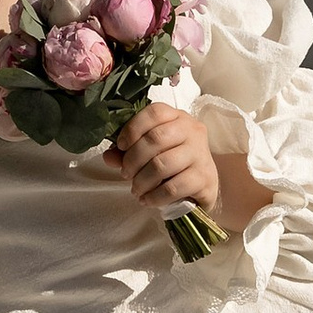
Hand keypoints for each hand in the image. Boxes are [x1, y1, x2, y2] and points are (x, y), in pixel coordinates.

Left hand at [105, 102, 265, 231]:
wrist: (202, 185)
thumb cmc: (172, 163)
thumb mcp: (150, 152)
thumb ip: (127, 151)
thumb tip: (108, 156)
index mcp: (177, 117)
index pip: (155, 112)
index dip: (133, 128)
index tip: (120, 146)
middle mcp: (192, 131)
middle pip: (156, 139)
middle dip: (133, 159)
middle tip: (126, 174)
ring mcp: (201, 154)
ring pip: (162, 164)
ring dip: (142, 181)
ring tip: (136, 189)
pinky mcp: (204, 179)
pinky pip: (172, 187)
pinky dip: (154, 196)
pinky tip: (148, 199)